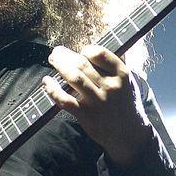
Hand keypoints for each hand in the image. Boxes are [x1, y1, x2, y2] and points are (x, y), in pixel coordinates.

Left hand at [43, 45, 149, 165]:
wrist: (129, 134)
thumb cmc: (126, 103)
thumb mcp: (129, 82)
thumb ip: (118, 63)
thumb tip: (111, 40)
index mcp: (122, 75)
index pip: (100, 54)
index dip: (86, 50)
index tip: (80, 52)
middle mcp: (110, 87)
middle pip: (83, 64)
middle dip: (66, 55)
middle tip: (56, 51)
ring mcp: (98, 102)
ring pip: (74, 78)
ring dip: (60, 66)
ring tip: (52, 60)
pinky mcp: (86, 115)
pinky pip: (65, 100)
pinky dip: (53, 90)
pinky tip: (46, 81)